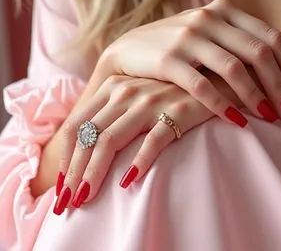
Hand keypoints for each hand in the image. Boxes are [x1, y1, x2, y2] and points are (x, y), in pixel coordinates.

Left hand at [53, 74, 215, 213]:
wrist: (218, 76)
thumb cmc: (174, 92)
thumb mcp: (138, 95)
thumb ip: (114, 113)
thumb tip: (83, 152)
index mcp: (114, 85)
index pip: (78, 123)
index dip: (66, 157)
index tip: (61, 185)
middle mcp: (128, 90)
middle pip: (90, 136)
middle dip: (74, 173)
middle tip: (67, 203)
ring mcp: (152, 100)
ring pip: (111, 140)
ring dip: (94, 173)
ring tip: (86, 198)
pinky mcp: (177, 111)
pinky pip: (152, 140)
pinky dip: (138, 162)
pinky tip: (129, 182)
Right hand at [104, 0, 280, 127]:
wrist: (126, 50)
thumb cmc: (179, 47)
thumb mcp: (211, 35)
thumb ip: (241, 42)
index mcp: (226, 10)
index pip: (272, 38)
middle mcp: (210, 18)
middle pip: (260, 53)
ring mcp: (188, 36)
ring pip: (234, 68)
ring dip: (258, 97)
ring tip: (273, 120)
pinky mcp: (167, 59)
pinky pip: (201, 85)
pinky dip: (222, 104)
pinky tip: (238, 121)